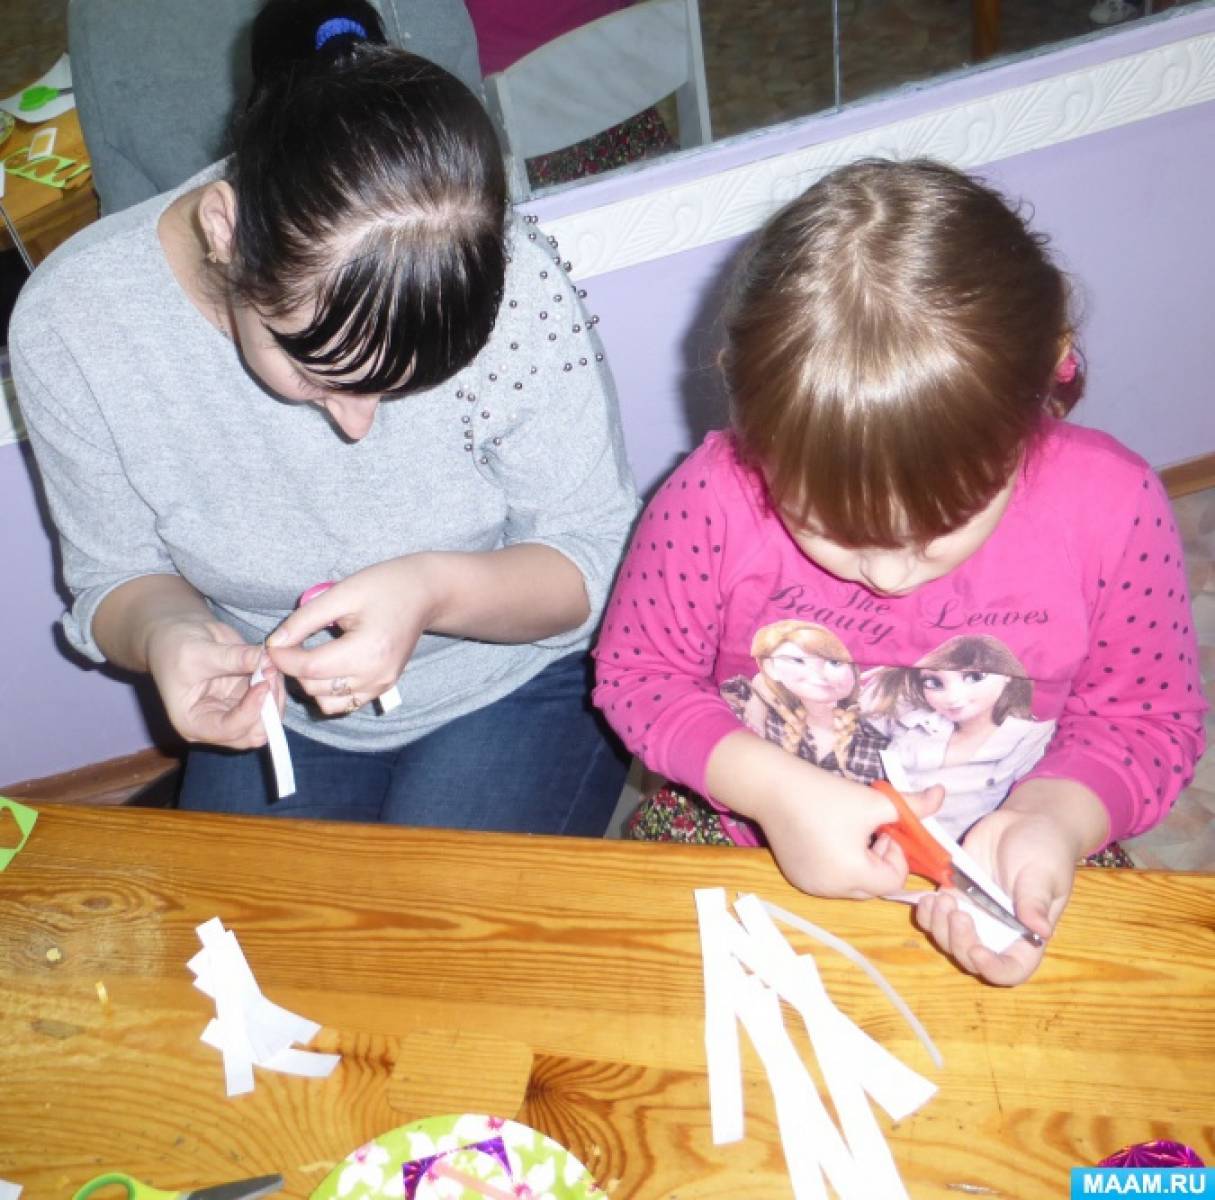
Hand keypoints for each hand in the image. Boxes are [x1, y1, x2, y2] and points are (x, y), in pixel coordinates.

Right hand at [145, 617, 282, 748]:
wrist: (175, 635)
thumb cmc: (175, 646)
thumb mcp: (199, 651)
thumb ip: (234, 658)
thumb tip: (267, 660)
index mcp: (193, 723)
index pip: (229, 729)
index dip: (251, 710)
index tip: (264, 683)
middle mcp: (216, 725)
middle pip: (254, 732)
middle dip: (268, 706)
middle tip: (272, 673)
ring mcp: (234, 712)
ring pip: (268, 719)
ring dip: (275, 695)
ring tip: (272, 665)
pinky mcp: (247, 698)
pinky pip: (270, 702)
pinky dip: (276, 687)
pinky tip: (272, 666)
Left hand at [266, 558, 437, 714]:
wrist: (425, 594)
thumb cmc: (385, 586)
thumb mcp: (341, 594)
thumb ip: (305, 620)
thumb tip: (275, 642)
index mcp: (368, 650)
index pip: (310, 667)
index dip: (283, 658)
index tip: (272, 644)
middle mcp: (376, 675)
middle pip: (315, 687)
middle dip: (294, 668)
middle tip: (288, 646)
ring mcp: (382, 685)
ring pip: (327, 701)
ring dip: (310, 683)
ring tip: (307, 657)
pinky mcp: (383, 687)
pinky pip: (345, 703)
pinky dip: (329, 691)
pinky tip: (327, 666)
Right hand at [757, 759, 945, 898]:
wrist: (772, 788)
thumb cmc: (826, 795)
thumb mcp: (875, 801)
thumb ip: (913, 805)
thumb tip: (943, 795)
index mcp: (853, 874)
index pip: (894, 881)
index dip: (897, 855)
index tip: (884, 829)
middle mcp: (831, 890)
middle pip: (874, 887)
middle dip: (880, 861)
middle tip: (870, 831)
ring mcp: (811, 886)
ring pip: (852, 886)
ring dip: (860, 864)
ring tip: (848, 832)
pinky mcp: (796, 878)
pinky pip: (830, 881)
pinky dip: (837, 865)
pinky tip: (827, 836)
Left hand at [914, 804, 1075, 985]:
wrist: (1022, 822)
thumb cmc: (1044, 849)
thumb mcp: (1043, 873)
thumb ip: (1035, 900)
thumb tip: (1041, 931)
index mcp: (1025, 935)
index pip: (1012, 969)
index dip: (993, 969)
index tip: (977, 951)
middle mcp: (997, 931)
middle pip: (970, 957)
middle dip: (958, 941)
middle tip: (956, 911)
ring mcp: (973, 914)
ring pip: (947, 939)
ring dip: (938, 927)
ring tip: (941, 899)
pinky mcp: (954, 894)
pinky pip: (933, 916)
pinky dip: (925, 913)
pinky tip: (925, 899)